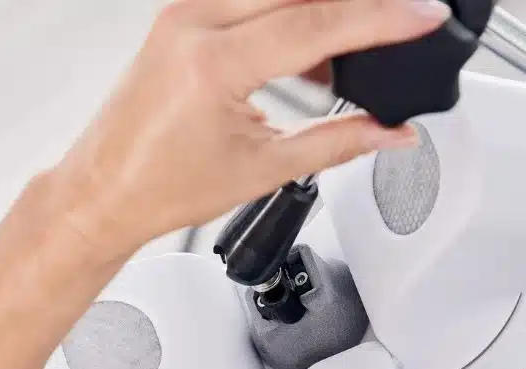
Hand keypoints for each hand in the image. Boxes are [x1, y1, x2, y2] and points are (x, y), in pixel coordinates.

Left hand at [52, 0, 450, 255]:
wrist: (103, 193)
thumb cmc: (157, 188)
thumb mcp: (260, 170)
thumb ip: (335, 144)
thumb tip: (388, 132)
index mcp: (211, 63)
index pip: (317, 25)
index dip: (381, 20)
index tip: (422, 16)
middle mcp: (191, 25)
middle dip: (356, 10)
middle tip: (400, 25)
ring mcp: (181, 16)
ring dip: (319, 17)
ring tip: (349, 63)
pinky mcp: (178, 21)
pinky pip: (247, 3)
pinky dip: (285, 21)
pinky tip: (308, 58)